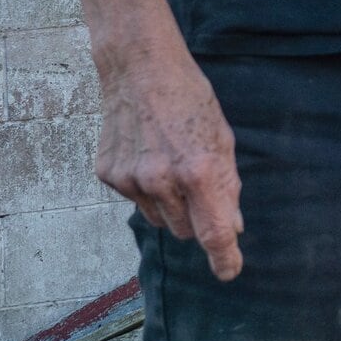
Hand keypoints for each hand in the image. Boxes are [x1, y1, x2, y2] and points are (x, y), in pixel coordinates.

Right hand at [94, 52, 243, 280]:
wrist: (139, 68)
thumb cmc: (189, 99)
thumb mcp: (222, 139)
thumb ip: (227, 186)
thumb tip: (232, 228)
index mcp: (199, 171)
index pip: (213, 234)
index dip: (224, 259)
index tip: (229, 272)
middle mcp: (163, 181)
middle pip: (186, 231)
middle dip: (196, 217)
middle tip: (195, 182)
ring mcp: (131, 180)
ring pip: (159, 220)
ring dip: (169, 203)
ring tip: (168, 161)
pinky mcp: (108, 175)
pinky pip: (135, 200)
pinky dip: (144, 187)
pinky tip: (145, 154)